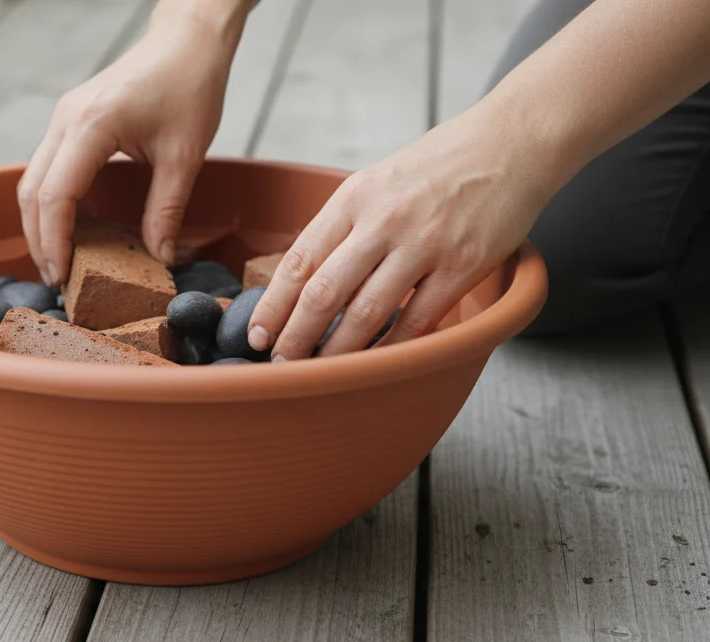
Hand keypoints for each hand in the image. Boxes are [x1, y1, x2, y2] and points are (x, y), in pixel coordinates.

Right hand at [19, 14, 238, 285]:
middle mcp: (66, 119)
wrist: (187, 40)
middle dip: (38, 239)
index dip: (55, 241)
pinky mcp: (70, 119)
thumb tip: (159, 257)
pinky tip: (69, 227)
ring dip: (39, 222)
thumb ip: (167, 210)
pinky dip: (50, 201)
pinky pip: (47, 167)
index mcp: (92, 125)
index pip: (56, 196)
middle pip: (31, 191)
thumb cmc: (190, 85)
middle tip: (56, 279)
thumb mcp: (185, 155)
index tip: (63, 276)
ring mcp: (64, 117)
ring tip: (58, 259)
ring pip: (32, 179)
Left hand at [246, 105, 560, 359]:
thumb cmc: (440, 165)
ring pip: (366, 314)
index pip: (299, 261)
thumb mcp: (376, 181)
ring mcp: (424, 244)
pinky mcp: (463, 265)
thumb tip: (304, 278)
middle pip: (324, 294)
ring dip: (338, 352)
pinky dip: (392, 348)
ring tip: (320, 374)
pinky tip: (375, 364)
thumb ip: (343, 226)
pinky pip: (418, 320)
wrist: (511, 142)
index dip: (273, 305)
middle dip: (295, 337)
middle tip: (279, 364)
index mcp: (353, 198)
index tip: (256, 335)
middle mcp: (383, 221)